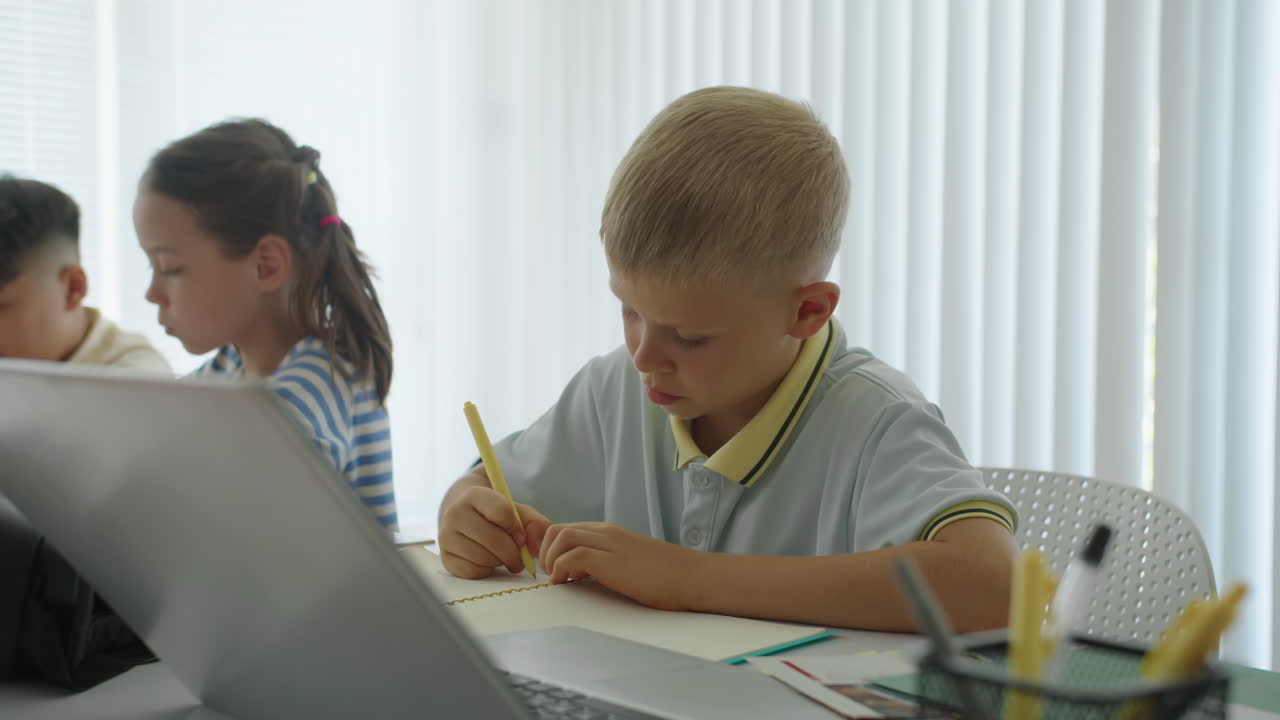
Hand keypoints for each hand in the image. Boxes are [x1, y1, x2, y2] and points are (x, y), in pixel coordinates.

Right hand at [438, 485, 551, 578]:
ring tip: (500, 556)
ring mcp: (446, 535)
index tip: (521, 537)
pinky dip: (485, 571)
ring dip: (499, 561)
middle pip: (493, 539)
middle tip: (519, 558)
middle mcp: (455, 512)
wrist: (468, 518)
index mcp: (474, 494)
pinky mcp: (445, 557)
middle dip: (512, 553)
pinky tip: (487, 562)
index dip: (517, 529)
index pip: (502, 512)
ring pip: (482, 557)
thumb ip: (536, 525)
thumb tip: (535, 548)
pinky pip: (471, 571)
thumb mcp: (519, 513)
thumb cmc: (497, 516)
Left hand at [539, 522, 699, 610]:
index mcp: (609, 533)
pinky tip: (565, 583)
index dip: (549, 548)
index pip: (565, 528)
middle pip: (557, 529)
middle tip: (551, 575)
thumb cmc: (666, 577)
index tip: (550, 568)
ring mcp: (611, 544)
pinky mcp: (614, 561)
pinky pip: (574, 555)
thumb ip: (606, 562)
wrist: (694, 578)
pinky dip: (561, 568)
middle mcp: (607, 533)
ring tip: (558, 580)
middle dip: (544, 552)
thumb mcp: (629, 564)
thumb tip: (580, 574)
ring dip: (551, 559)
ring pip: (562, 536)